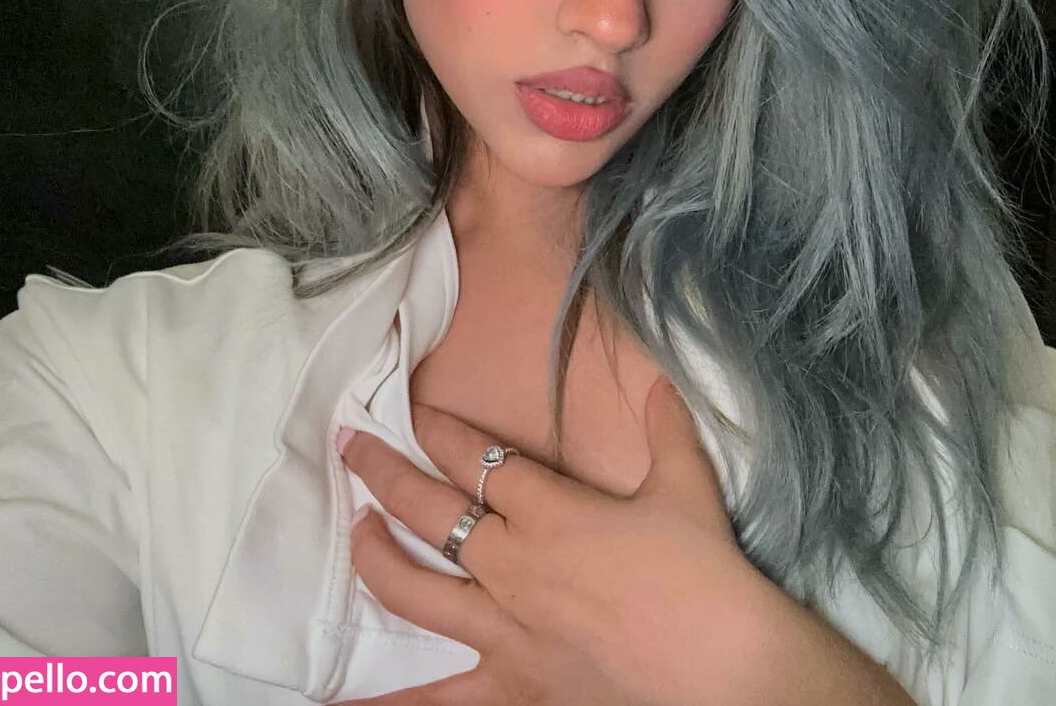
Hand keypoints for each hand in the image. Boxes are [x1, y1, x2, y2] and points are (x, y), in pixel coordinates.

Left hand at [330, 376, 772, 705]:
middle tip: (351, 445)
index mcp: (549, 511)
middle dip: (383, 470)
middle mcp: (511, 564)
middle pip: (427, 509)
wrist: (721, 664)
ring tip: (358, 529)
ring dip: (374, 555)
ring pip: (412, 589)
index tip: (411, 408)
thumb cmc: (704, 574)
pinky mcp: (510, 686)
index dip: (439, 428)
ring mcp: (503, 628)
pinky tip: (335, 700)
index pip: (477, 457)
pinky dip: (383, 702)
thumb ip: (667, 430)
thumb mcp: (688, 489)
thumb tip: (660, 382)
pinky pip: (434, 699)